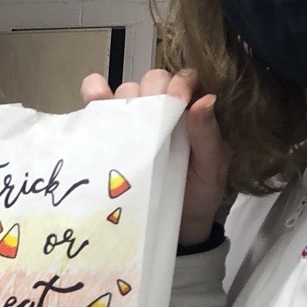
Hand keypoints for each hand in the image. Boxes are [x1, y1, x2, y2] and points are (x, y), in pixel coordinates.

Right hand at [81, 67, 226, 245]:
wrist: (175, 226)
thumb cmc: (198, 193)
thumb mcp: (212, 166)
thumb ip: (207, 134)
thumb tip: (206, 99)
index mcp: (187, 112)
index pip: (181, 80)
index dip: (179, 83)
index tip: (179, 101)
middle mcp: (159, 110)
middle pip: (150, 81)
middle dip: (152, 90)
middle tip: (154, 116)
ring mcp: (132, 122)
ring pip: (125, 91)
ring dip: (124, 98)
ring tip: (127, 121)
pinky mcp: (108, 135)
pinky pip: (97, 104)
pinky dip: (94, 93)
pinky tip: (96, 98)